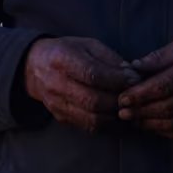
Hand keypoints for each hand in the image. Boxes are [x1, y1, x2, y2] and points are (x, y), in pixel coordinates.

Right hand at [23, 37, 140, 132]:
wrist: (35, 68)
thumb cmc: (67, 51)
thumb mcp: (87, 45)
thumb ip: (110, 59)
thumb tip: (132, 75)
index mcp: (62, 59)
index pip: (92, 74)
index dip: (116, 79)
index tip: (135, 79)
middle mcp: (56, 84)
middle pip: (93, 100)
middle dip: (120, 100)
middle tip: (137, 96)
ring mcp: (57, 104)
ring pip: (93, 119)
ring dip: (117, 117)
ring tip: (133, 110)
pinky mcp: (62, 118)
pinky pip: (90, 127)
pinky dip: (110, 126)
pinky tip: (123, 119)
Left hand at [117, 35, 172, 138]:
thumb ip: (159, 56)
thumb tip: (133, 67)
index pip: (163, 86)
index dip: (140, 95)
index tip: (122, 98)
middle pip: (167, 107)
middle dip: (140, 112)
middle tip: (122, 112)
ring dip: (150, 124)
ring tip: (133, 120)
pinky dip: (165, 131)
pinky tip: (152, 125)